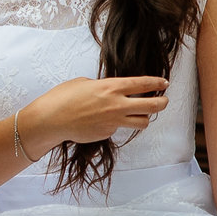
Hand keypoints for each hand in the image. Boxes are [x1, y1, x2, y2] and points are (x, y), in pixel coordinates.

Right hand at [16, 76, 170, 155]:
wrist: (52, 119)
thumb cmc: (64, 97)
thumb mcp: (85, 83)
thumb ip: (104, 86)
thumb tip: (113, 92)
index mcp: (112, 87)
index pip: (143, 84)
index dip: (157, 82)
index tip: (164, 83)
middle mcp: (117, 104)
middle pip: (152, 106)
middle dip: (162, 103)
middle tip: (163, 101)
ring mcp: (113, 121)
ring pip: (142, 122)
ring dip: (144, 117)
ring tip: (139, 114)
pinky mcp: (107, 133)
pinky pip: (119, 128)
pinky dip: (116, 124)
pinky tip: (102, 121)